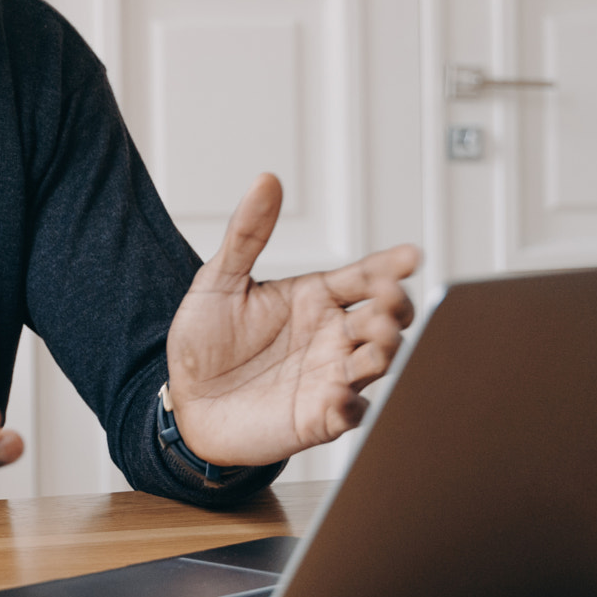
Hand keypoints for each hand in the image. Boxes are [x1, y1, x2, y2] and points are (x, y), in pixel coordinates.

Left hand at [165, 174, 418, 467]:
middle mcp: (331, 335)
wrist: (184, 402)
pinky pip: (349, 413)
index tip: (411, 255)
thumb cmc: (205, 341)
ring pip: (376, 361)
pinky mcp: (320, 417)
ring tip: (378, 338)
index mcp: (315, 298)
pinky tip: (341, 396)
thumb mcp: (219, 280)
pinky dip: (351, 406)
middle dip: (395, 308)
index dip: (390, 266)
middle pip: (384, 318)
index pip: (364, 276)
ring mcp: (330, 376)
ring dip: (384, 351)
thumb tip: (266, 179)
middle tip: (388, 300)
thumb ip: (247, 233)